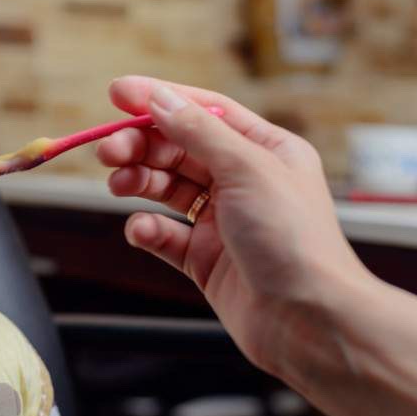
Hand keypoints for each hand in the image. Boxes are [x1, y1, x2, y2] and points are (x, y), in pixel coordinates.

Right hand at [95, 75, 370, 373]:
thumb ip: (197, 131)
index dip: (159, 99)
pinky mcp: (204, 259)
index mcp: (264, 150)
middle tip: (107, 151)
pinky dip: (147, 230)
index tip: (116, 93)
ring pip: (166, 188)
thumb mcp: (246, 168)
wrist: (308, 322)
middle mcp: (243, 181)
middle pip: (178, 148)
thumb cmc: (293, 239)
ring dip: (138, 181)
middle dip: (140, 145)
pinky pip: (165, 235)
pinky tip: (141, 231)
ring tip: (117, 185)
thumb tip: (158, 97)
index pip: (203, 111)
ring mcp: (222, 220)